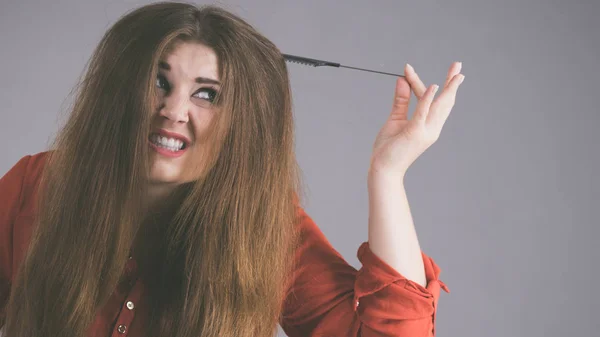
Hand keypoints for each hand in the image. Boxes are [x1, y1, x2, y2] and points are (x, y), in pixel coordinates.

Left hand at [369, 62, 464, 177]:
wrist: (383, 169)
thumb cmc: (389, 148)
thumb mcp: (395, 120)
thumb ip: (401, 101)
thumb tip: (401, 79)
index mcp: (428, 125)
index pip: (428, 100)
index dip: (418, 83)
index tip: (407, 69)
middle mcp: (431, 128)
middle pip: (444, 102)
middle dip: (452, 83)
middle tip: (458, 65)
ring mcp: (425, 131)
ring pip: (439, 106)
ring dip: (448, 88)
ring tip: (456, 74)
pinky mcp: (415, 133)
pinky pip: (423, 113)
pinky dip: (428, 99)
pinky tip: (433, 86)